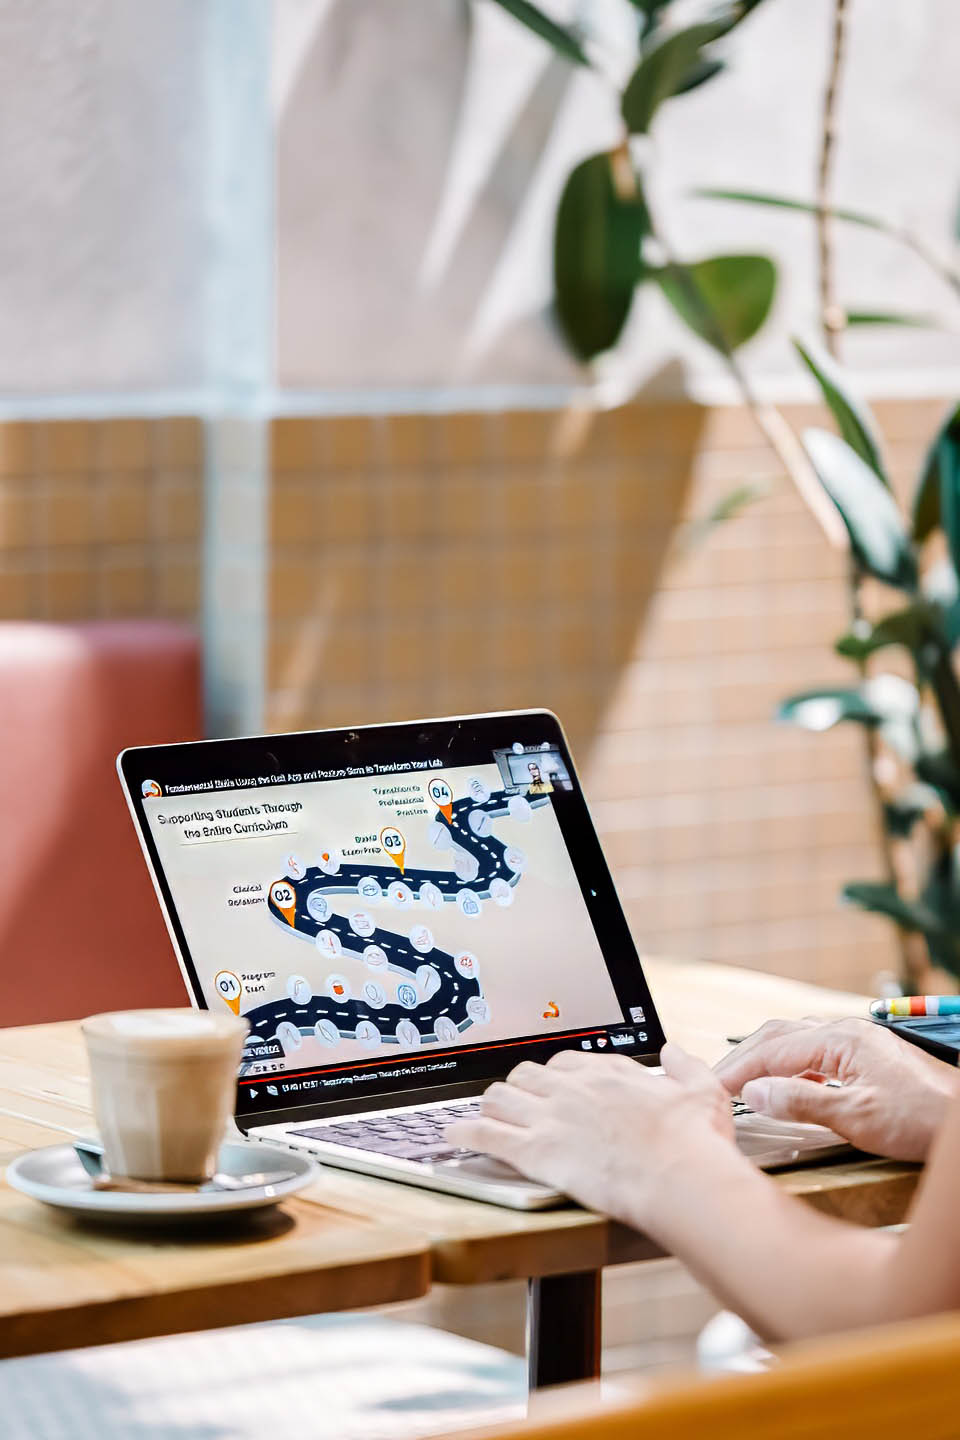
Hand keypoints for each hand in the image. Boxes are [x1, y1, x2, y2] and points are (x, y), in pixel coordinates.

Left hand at [447, 1043, 737, 1227]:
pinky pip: (487, 1137)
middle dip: (519, 1087)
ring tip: (484, 1115)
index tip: (555, 1085)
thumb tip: (674, 1050)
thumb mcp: (703, 1090)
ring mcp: (552, 1118)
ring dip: (491, 1106)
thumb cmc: (695, 1142)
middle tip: (518, 1102)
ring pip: (500, 1098)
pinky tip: (451, 1137)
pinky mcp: (537, 1153)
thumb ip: (685, 1065)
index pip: (567, 1062)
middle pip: (526, 1075)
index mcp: (608, 1073)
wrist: (680, 1178)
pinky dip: (464, 1135)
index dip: (557, 1075)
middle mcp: (573, 1089)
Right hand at [715, 1018, 959, 1161]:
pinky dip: (789, 1066)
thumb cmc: (921, 1118)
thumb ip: (801, 1101)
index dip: (738, 1069)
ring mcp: (857, 1043)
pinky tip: (785, 1086)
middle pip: (779, 1035)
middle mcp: (846, 1032)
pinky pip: (815, 1053)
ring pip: (796, 1041)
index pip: (773, 1050)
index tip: (712, 1087)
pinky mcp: (867, 1058)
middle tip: (716, 1080)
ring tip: (741, 1079)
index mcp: (839, 1039)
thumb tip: (754, 1091)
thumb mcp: (855, 1116)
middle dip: (744, 1056)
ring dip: (764, 1057)